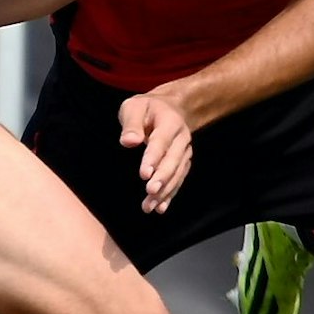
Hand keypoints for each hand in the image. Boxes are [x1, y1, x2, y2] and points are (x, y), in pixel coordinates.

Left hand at [119, 92, 192, 213]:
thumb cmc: (147, 108)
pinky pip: (179, 179)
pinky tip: (160, 207)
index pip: (161, 142)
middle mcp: (181, 138)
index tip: (144, 174)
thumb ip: (131, 123)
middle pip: (173, 160)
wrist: (172, 108)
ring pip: (177, 173)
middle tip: (150, 192)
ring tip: (150, 206)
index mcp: (169, 121)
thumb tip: (128, 142)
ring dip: (165, 191)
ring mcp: (185, 151)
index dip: (153, 158)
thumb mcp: (134, 106)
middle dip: (162, 178)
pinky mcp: (183, 162)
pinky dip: (171, 194)